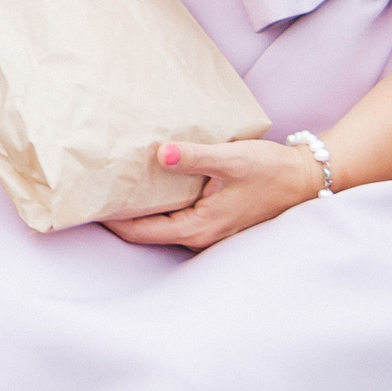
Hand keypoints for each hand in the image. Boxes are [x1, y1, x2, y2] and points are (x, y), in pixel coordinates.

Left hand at [101, 138, 326, 250]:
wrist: (303, 179)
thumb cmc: (269, 171)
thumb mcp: (230, 160)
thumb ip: (193, 158)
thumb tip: (159, 155)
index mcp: (198, 228)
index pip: (141, 232)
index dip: (112, 220)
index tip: (88, 203)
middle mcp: (199, 235)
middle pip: (146, 231)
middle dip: (119, 214)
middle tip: (93, 191)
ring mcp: (207, 229)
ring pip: (160, 224)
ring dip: (139, 208)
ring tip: (114, 184)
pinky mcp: (213, 218)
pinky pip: (175, 215)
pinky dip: (158, 203)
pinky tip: (149, 181)